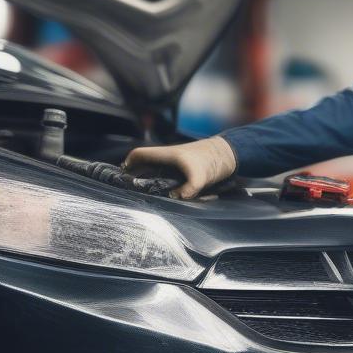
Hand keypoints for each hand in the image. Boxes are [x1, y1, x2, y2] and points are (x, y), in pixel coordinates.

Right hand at [122, 136, 236, 198]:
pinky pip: (169, 177)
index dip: (128, 163)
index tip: (122, 174)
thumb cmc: (213, 160)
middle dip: (136, 175)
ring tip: (144, 194)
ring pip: (156, 172)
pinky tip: (166, 195)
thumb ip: (187, 190)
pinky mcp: (185, 170)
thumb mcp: (200, 177)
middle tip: (130, 189)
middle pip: (145, 164)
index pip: (140, 155)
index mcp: (167, 154)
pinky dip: (164, 184)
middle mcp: (169, 158)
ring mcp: (177, 164)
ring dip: (149, 180)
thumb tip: (175, 199)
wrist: (231, 154)